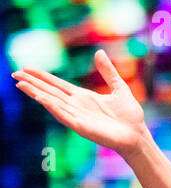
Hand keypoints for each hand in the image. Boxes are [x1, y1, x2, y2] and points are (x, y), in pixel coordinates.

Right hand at [10, 49, 148, 156]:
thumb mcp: (119, 87)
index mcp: (83, 97)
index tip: (26, 68)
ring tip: (21, 84)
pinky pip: (64, 116)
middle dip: (33, 83)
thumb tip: (99, 52)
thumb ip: (108, 71)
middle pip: (49, 92)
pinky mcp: (82, 127)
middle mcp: (76, 106)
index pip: (57, 85)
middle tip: (15, 74)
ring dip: (37, 94)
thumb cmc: (129, 115)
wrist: (137, 135)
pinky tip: (42, 99)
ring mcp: (77, 117)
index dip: (42, 77)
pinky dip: (53, 107)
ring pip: (52, 103)